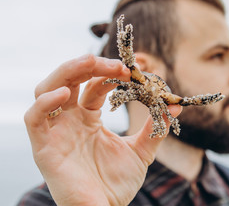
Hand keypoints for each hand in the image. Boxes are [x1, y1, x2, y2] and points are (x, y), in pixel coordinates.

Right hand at [24, 54, 181, 205]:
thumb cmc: (118, 184)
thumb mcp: (141, 152)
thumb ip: (156, 129)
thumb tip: (176, 107)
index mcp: (89, 118)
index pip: (94, 85)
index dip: (110, 74)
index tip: (133, 72)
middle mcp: (70, 120)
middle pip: (69, 80)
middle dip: (89, 65)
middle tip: (115, 63)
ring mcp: (55, 132)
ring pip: (47, 90)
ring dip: (67, 72)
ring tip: (90, 62)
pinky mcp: (44, 148)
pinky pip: (35, 119)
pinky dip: (45, 102)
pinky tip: (65, 94)